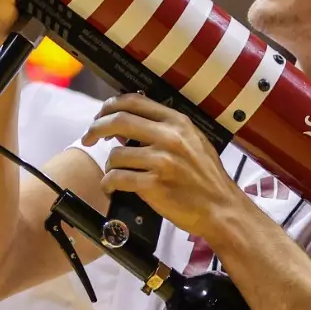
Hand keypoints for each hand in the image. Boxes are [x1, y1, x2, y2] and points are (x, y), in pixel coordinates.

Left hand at [83, 95, 250, 243]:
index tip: (100, 116)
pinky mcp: (154, 185)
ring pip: (116, 154)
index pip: (134, 101)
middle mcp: (169, 137)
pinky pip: (118, 179)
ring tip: (114, 174)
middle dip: (96, 129)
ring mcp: (162, 161)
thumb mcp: (193, 142)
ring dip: (109, 165)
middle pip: (118, 121)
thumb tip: (126, 123)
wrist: (221, 208)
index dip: (110, 106)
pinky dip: (109, 184)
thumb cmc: (206, 177)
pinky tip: (111, 188)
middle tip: (88, 138)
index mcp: (177, 122)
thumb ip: (164, 129)